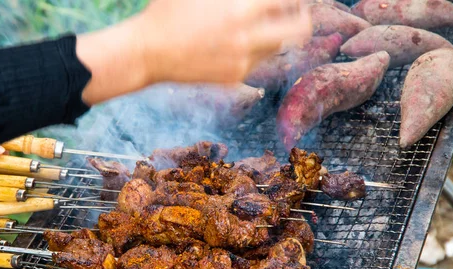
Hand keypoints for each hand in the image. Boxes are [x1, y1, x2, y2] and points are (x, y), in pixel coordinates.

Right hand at [139, 0, 312, 83]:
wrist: (148, 52)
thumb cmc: (167, 10)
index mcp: (240, 9)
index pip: (286, 0)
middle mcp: (246, 37)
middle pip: (299, 30)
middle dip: (304, 17)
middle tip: (298, 9)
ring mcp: (242, 61)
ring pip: (279, 45)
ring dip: (280, 31)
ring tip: (266, 22)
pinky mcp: (234, 77)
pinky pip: (259, 60)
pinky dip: (259, 47)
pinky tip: (243, 38)